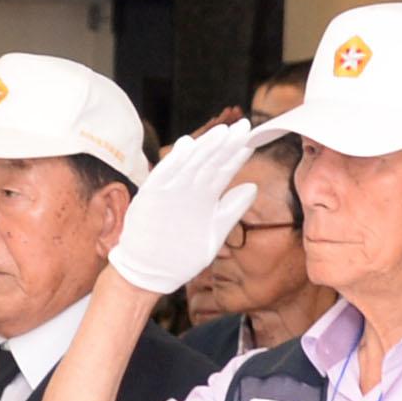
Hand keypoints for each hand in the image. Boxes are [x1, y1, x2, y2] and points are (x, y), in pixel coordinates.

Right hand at [110, 120, 255, 292]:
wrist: (148, 274)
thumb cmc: (181, 256)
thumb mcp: (214, 233)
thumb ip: (231, 210)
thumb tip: (253, 187)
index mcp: (204, 198)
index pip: (224, 170)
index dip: (238, 154)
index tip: (253, 138)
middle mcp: (188, 192)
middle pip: (210, 163)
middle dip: (226, 144)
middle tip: (243, 126)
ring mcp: (169, 194)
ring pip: (189, 166)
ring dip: (205, 148)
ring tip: (221, 132)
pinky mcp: (150, 200)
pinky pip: (163, 177)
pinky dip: (173, 162)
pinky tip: (186, 146)